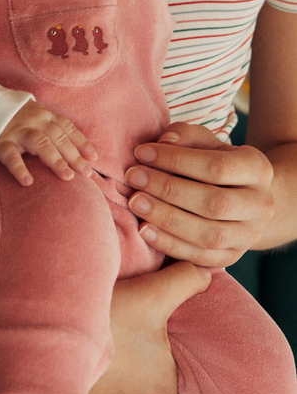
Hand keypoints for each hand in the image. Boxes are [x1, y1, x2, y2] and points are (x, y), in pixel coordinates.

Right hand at [0, 100, 97, 185]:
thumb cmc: (8, 118)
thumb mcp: (30, 116)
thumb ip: (47, 127)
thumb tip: (70, 149)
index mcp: (42, 114)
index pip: (66, 127)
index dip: (81, 142)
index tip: (94, 158)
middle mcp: (32, 120)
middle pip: (58, 137)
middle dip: (74, 155)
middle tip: (86, 173)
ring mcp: (15, 130)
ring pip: (40, 143)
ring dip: (55, 160)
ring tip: (67, 177)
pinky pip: (10, 156)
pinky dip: (20, 168)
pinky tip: (28, 182)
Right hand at [84, 261, 211, 393]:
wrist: (47, 348)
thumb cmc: (106, 324)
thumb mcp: (149, 294)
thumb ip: (184, 281)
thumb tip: (207, 273)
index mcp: (166, 389)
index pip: (187, 390)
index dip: (181, 371)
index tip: (170, 355)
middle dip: (156, 385)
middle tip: (145, 357)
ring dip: (128, 392)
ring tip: (120, 362)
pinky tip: (95, 375)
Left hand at [126, 123, 274, 266]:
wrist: (240, 199)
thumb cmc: (214, 163)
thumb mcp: (205, 143)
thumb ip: (186, 136)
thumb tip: (165, 141)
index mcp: (258, 169)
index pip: (218, 167)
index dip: (176, 160)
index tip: (141, 153)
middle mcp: (260, 205)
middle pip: (214, 203)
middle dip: (168, 190)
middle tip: (133, 178)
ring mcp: (249, 236)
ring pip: (209, 235)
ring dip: (166, 219)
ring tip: (134, 203)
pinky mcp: (231, 257)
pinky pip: (200, 257)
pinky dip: (169, 245)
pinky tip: (143, 229)